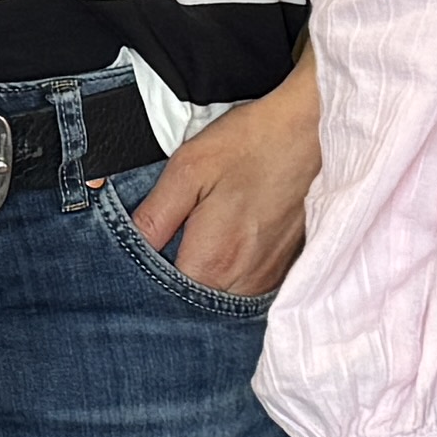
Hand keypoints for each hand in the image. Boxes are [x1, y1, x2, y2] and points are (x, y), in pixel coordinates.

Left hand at [131, 95, 315, 299]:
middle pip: (192, 303)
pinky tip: (223, 242)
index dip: (144, 282)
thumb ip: (154, 216)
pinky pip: (242, 287)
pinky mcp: (281, 270)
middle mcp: (242, 282)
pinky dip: (227, 273)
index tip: (141, 259)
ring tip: (197, 239)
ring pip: (218, 297)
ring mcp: (266, 279)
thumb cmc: (250, 145)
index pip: (163, 297)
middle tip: (169, 241)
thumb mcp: (187, 169)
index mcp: (212, 262)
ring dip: (202, 278)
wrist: (311, 133)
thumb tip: (125, 244)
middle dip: (172, 282)